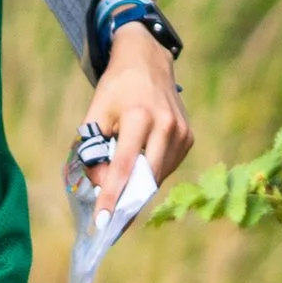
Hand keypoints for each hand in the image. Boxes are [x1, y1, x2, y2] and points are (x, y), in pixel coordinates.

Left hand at [85, 20, 192, 204]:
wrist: (146, 60)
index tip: (102, 221)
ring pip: (157, 175)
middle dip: (127, 198)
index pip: (123, 166)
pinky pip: (167, 166)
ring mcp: (180, 131)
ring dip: (139, 183)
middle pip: (146, 177)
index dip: (112, 196)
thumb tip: (102, 187)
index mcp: (138, 116)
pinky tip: (141, 161)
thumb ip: (93, 150)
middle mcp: (165, 124)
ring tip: (123, 180)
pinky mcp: (188, 136)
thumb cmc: (116, 88)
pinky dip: (151, 171)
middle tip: (111, 216)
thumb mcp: (96, 112)